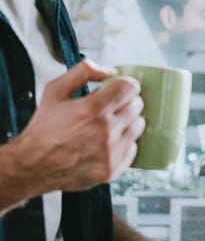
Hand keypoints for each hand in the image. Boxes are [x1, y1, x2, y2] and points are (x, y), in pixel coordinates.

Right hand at [12, 59, 144, 194]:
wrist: (30, 166)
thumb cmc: (43, 129)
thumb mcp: (55, 90)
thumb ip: (83, 72)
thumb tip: (109, 71)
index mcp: (93, 109)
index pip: (131, 87)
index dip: (123, 85)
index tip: (115, 90)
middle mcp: (106, 131)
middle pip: (137, 105)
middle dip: (124, 102)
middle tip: (109, 107)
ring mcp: (111, 152)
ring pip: (138, 125)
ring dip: (127, 122)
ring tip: (108, 125)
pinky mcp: (112, 169)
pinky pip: (133, 148)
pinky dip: (124, 143)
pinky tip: (107, 142)